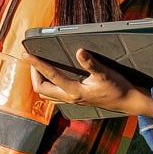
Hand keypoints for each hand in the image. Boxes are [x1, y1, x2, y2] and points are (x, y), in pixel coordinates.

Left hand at [30, 50, 152, 119]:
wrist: (126, 102)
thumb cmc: (117, 88)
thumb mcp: (105, 74)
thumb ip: (91, 63)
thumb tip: (80, 52)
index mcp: (74, 91)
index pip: (50, 76)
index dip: (36, 64)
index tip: (26, 55)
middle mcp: (69, 98)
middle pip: (41, 88)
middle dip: (34, 74)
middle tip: (32, 59)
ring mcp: (71, 101)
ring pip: (46, 94)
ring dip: (39, 81)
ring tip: (38, 67)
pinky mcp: (74, 101)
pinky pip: (54, 96)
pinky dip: (48, 86)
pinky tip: (51, 77)